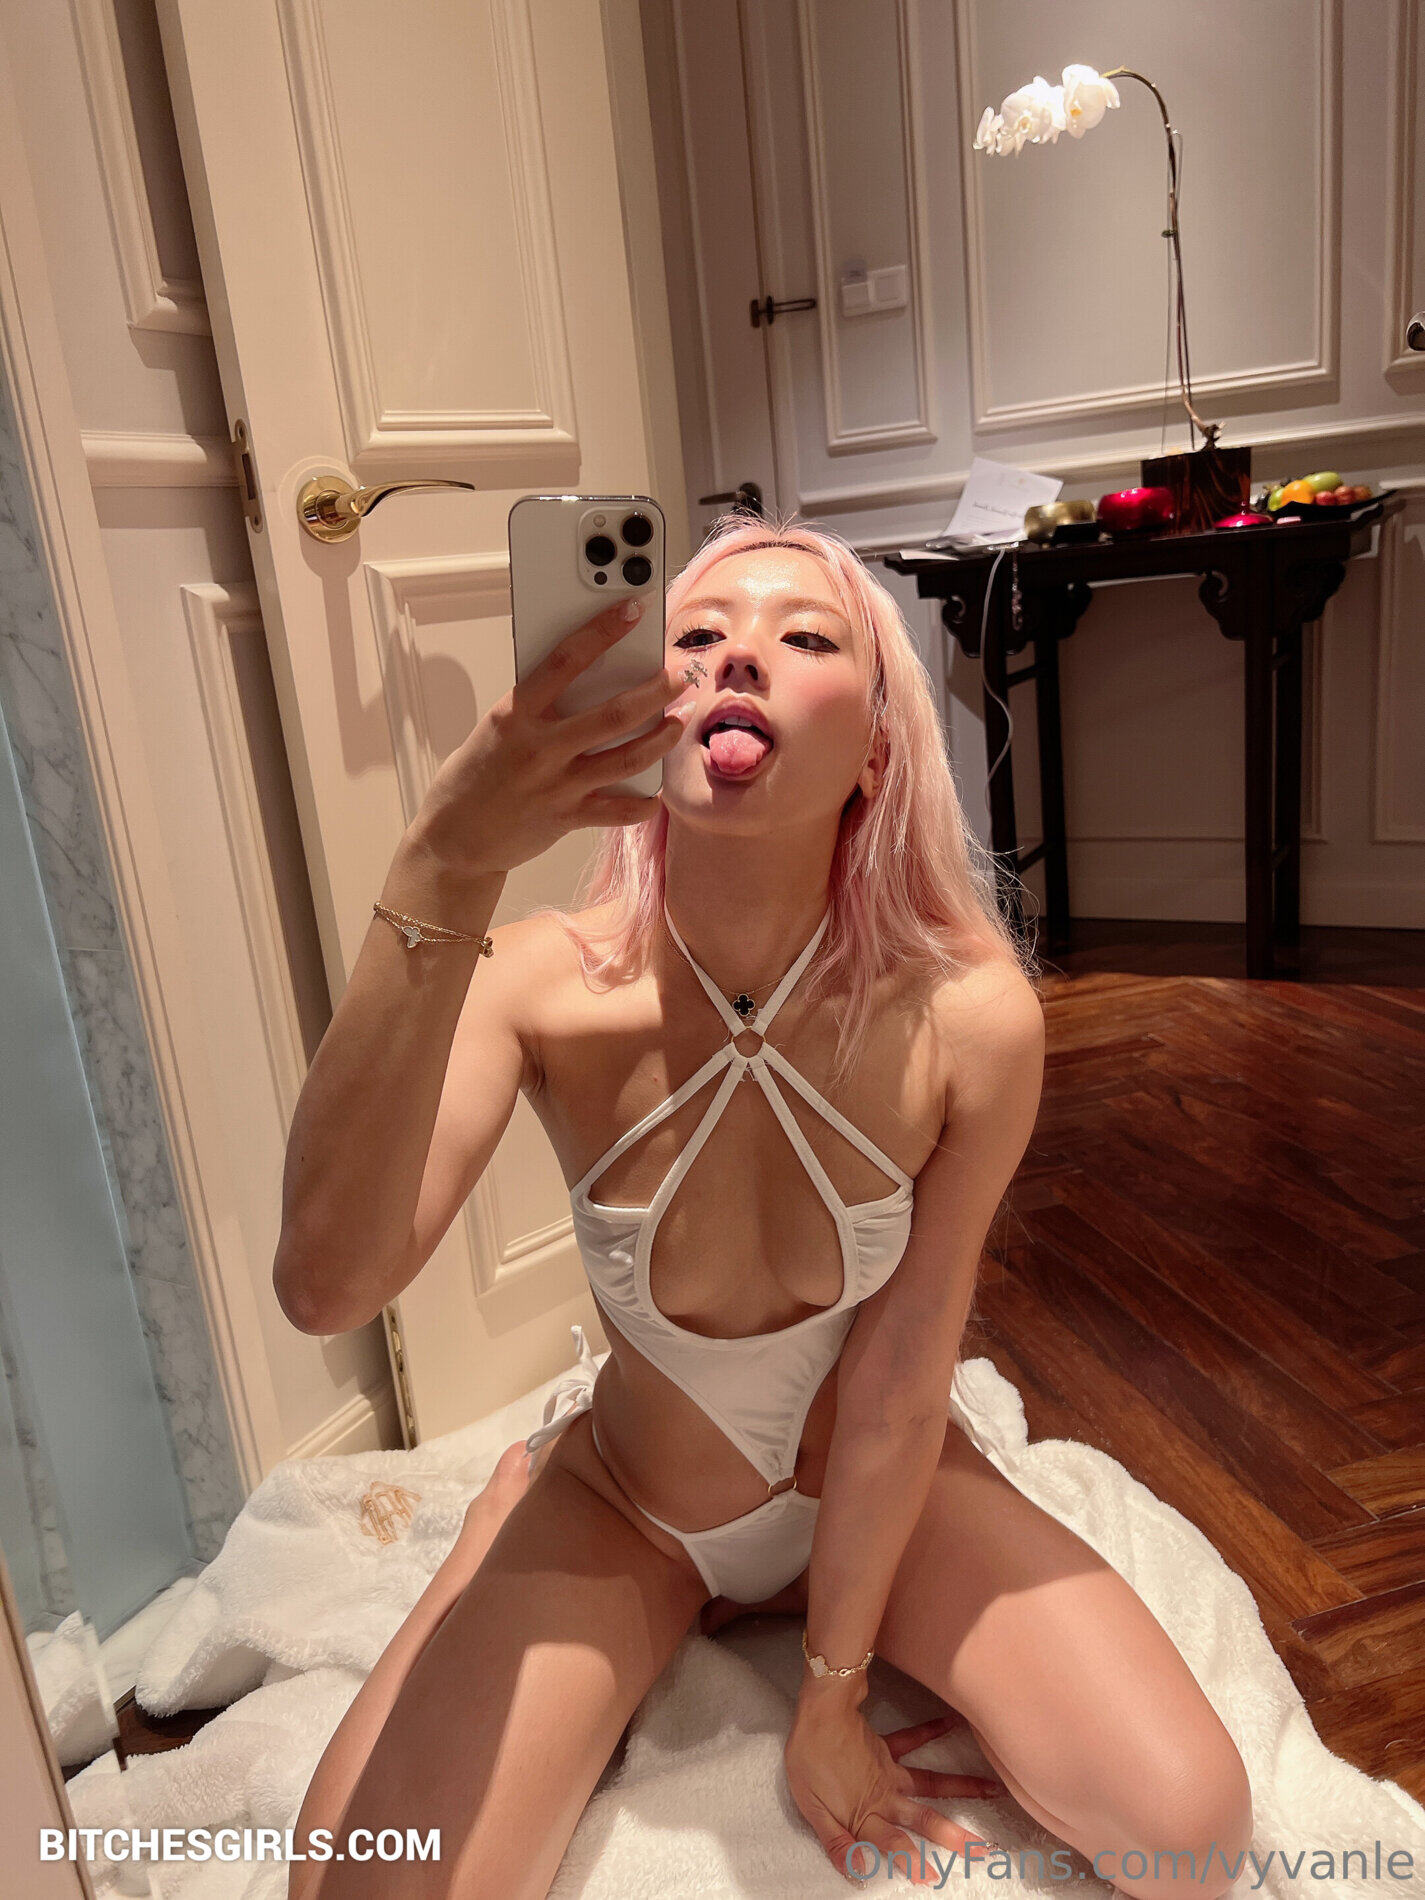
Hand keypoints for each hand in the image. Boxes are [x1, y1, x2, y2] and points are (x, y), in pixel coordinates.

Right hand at [411, 596, 695, 878]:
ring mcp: (556, 785)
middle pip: (613, 713)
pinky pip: (619, 810)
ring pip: (627, 758)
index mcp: (515, 714)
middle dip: (655, 690)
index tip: (632, 610)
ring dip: (661, 738)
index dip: (602, 631)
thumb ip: (537, 707)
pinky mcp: (567, 817)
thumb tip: (588, 680)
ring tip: (677, 722)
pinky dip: (643, 802)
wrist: (454, 837)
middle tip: (679, 676)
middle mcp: (539, 747)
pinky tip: (656, 792)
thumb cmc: (475, 774)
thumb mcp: (497, 727)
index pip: (564, 661)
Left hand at [784, 1700, 1002, 1886]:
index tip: (934, 1877)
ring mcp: (890, 1770)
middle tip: (983, 1848)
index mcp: (866, 1815)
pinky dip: (933, 1730)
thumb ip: (836, 1842)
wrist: (817, 1713)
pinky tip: (953, 1722)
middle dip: (953, 1835)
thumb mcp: (812, 1810)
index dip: (912, 1861)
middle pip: (924, 1819)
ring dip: (963, 1787)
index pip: (893, 1844)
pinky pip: (913, 1739)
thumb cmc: (808, 1762)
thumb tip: (859, 1872)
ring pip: (932, 1783)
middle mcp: (886, 1796)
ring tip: (994, 1788)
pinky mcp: (886, 1746)